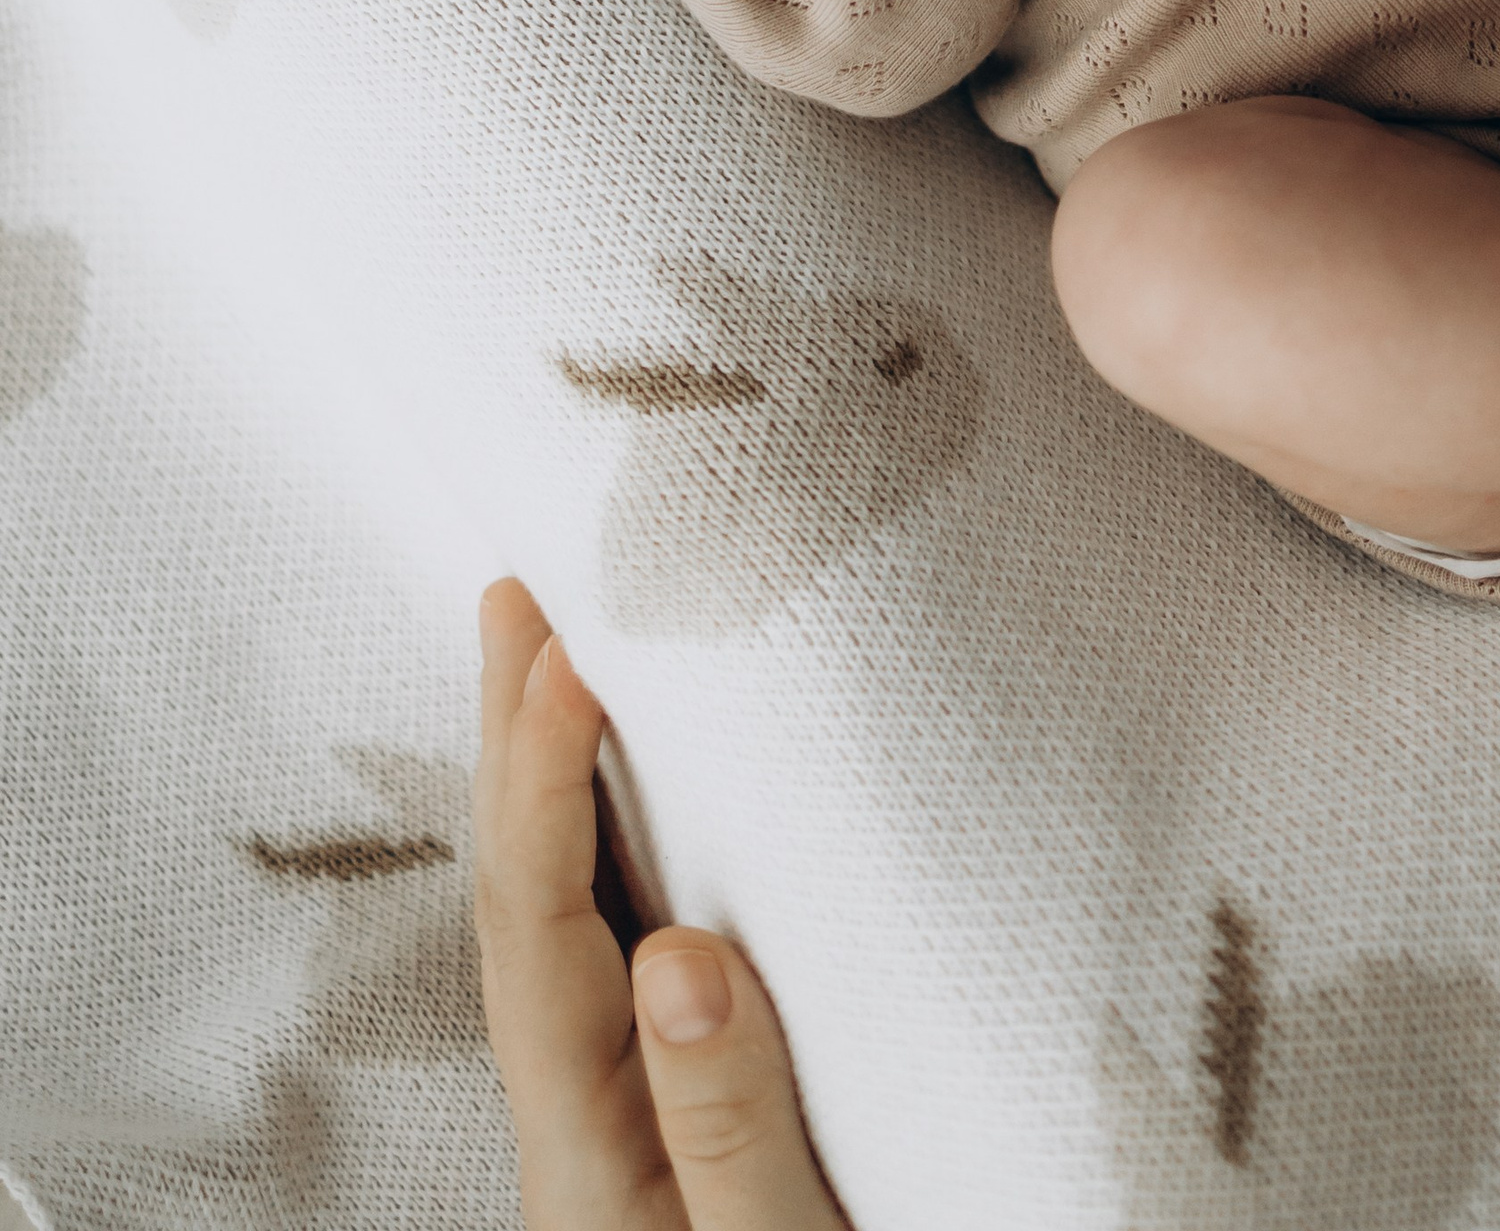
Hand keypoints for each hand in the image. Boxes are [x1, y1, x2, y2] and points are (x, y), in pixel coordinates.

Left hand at [474, 579, 849, 1229]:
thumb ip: (736, 1124)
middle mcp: (588, 1127)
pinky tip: (642, 802)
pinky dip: (616, 844)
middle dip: (512, 745)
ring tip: (557, 654)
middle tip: (516, 594)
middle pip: (524, 908)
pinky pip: (621, 949)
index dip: (538, 782)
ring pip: (567, 922)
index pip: (542, 935)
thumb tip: (677, 949)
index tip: (556, 649)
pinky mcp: (681, 1116)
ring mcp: (629, 1123)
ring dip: (554, 780)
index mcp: (594, 1156)